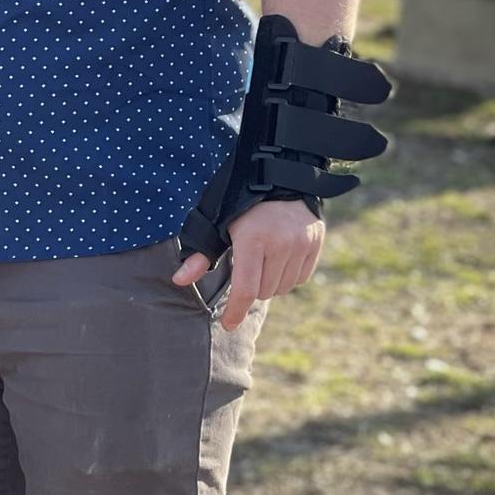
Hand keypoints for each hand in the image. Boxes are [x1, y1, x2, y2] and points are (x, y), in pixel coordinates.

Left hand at [172, 199, 323, 331]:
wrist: (277, 170)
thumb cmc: (238, 198)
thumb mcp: (215, 222)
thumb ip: (200, 254)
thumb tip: (178, 281)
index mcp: (252, 239)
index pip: (246, 290)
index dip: (235, 312)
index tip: (228, 324)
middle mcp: (281, 243)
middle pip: (264, 292)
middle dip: (251, 287)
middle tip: (246, 265)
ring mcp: (301, 243)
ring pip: (283, 287)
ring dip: (270, 282)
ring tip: (262, 259)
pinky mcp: (316, 241)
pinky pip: (301, 277)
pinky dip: (288, 275)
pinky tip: (279, 256)